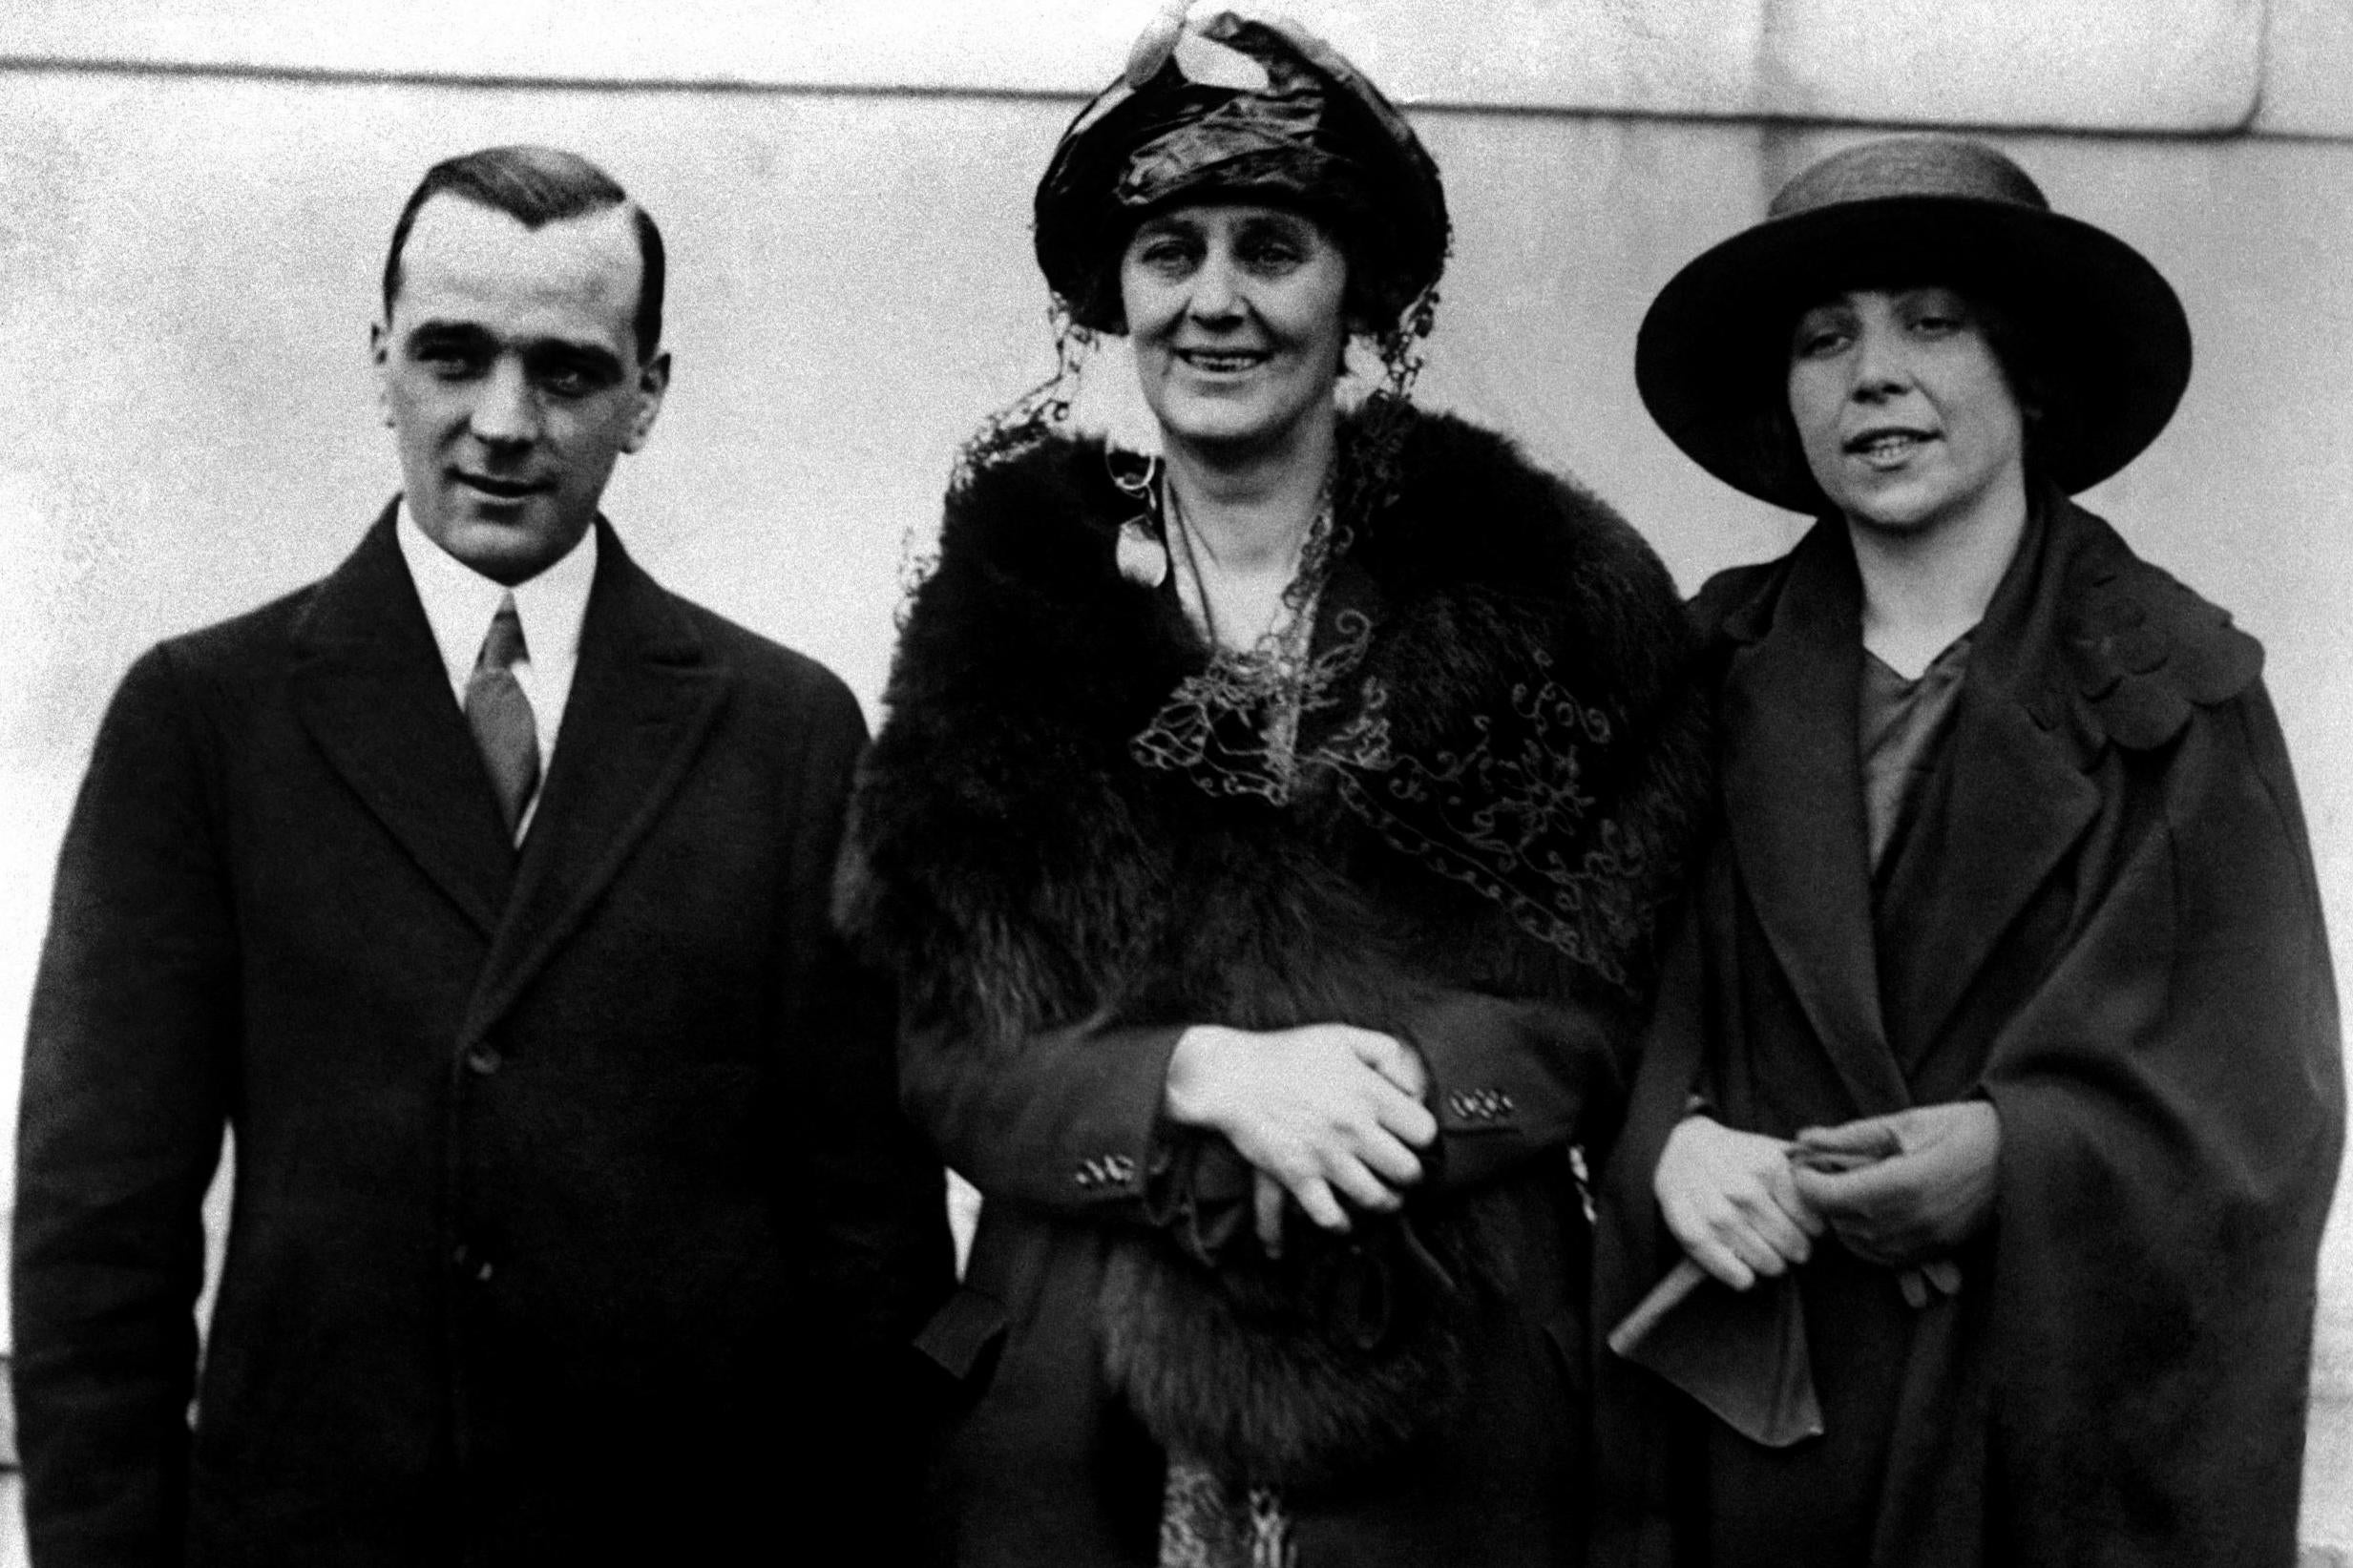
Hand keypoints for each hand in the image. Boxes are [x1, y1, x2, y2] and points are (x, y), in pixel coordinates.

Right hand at [1164, 1023, 1435, 1254]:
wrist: (1232, 1075)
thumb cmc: (1288, 1053)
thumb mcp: (1343, 1037)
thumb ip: (1388, 1054)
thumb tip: (1414, 1088)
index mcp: (1369, 1093)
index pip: (1424, 1132)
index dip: (1423, 1136)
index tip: (1413, 1137)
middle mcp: (1353, 1128)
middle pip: (1407, 1171)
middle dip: (1410, 1174)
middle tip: (1403, 1172)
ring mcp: (1326, 1156)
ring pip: (1376, 1198)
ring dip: (1386, 1202)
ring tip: (1386, 1197)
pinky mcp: (1298, 1176)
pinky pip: (1329, 1215)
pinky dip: (1342, 1223)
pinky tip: (1346, 1218)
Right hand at [1653, 1116, 1821, 1289]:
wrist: (1677, 1149)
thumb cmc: (1732, 1154)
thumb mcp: (1768, 1147)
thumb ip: (1803, 1164)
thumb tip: (1837, 1181)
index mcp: (1768, 1167)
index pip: (1812, 1220)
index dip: (1814, 1230)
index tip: (1809, 1230)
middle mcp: (1743, 1190)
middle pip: (1792, 1244)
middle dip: (1798, 1250)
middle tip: (1794, 1249)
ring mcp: (1717, 1214)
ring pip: (1767, 1262)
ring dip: (1774, 1265)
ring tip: (1771, 1258)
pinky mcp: (1693, 1234)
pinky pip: (1734, 1274)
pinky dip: (1744, 1278)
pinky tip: (1745, 1270)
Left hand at [1789, 1101, 2000, 1268]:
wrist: (2022, 1156)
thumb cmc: (1966, 1129)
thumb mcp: (1907, 1123)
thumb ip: (1851, 1136)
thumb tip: (1803, 1138)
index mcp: (1902, 1184)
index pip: (1830, 1197)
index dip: (1806, 1183)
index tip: (1801, 1166)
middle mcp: (1913, 1221)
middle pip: (1842, 1223)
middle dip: (1823, 1200)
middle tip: (1822, 1173)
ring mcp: (1927, 1241)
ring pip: (1862, 1246)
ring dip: (1845, 1222)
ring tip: (1846, 1191)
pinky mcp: (1939, 1251)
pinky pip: (1888, 1259)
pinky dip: (1869, 1242)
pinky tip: (1870, 1215)